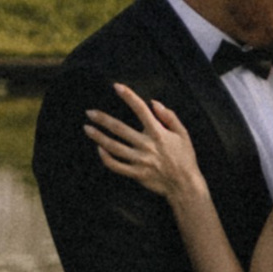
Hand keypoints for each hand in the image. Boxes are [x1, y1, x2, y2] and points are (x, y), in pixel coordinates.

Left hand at [85, 84, 204, 203]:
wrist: (185, 184)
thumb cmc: (185, 157)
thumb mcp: (183, 133)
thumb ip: (169, 116)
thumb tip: (154, 102)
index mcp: (158, 132)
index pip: (141, 110)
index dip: (129, 96)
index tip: (117, 87)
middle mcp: (146, 145)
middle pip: (120, 129)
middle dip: (103, 119)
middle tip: (89, 112)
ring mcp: (140, 160)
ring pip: (114, 147)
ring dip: (99, 137)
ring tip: (87, 128)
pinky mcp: (136, 173)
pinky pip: (116, 166)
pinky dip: (106, 158)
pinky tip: (99, 150)